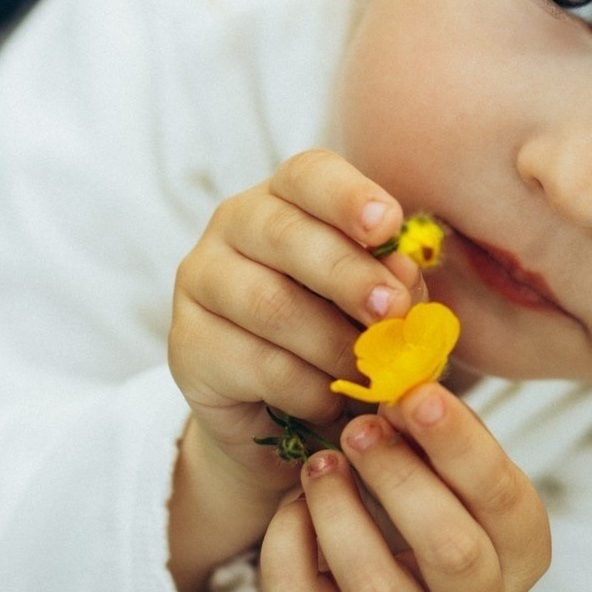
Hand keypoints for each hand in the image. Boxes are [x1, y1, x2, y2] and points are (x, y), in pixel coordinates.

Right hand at [165, 151, 424, 591]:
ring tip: (368, 373)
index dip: (348, 196)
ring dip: (333, 344)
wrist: (285, 416)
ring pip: (270, 305)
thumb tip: (403, 274)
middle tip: (393, 311)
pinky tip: (328, 401)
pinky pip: (257, 365)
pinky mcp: (188, 344)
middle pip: (286, 235)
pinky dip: (308, 389)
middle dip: (348, 275)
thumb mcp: (382, 308)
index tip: (388, 225)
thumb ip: (396, 286)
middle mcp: (235, 225)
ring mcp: (202, 281)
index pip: (309, 175)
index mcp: (289, 197)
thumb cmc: (343, 338)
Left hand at [244, 382, 550, 591]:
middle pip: (450, 551)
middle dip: (399, 479)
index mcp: (519, 550)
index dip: (459, 443)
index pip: (503, 498)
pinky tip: (294, 506)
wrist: (377, 561)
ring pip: (374, 587)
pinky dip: (288, 545)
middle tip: (359, 428)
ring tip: (320, 463)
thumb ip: (433, 423)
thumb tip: (401, 382)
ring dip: (340, 510)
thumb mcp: (444, 458)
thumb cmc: (425, 491)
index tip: (414, 394)